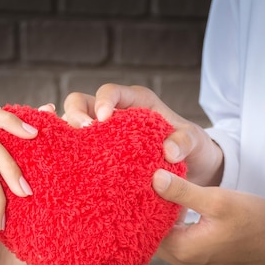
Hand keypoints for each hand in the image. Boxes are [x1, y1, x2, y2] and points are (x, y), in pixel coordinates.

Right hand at [62, 83, 223, 185]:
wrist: (192, 170)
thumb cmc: (193, 148)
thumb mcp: (195, 142)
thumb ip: (185, 142)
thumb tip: (168, 152)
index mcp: (135, 102)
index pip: (110, 91)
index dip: (103, 102)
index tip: (104, 120)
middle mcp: (115, 114)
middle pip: (79, 103)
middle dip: (74, 117)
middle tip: (82, 136)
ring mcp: (104, 135)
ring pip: (73, 128)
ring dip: (69, 140)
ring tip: (72, 157)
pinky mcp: (100, 155)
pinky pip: (80, 152)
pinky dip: (73, 159)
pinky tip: (72, 172)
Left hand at [152, 169, 264, 264]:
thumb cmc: (255, 221)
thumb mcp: (217, 200)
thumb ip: (182, 191)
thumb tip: (154, 180)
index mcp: (183, 250)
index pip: (148, 228)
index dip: (145, 207)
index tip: (145, 187)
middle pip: (157, 238)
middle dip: (154, 216)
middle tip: (153, 190)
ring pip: (171, 244)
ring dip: (169, 225)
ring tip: (168, 199)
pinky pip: (185, 250)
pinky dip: (182, 233)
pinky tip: (186, 215)